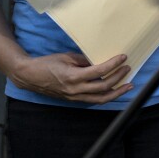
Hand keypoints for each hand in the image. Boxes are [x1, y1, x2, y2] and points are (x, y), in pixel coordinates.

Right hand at [11, 52, 132, 103]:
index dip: (113, 64)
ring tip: (128, 86)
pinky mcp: (73, 99)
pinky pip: (92, 100)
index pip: (99, 71)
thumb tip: (101, 60)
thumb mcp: (67, 57)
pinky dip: (105, 96)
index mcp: (73, 77)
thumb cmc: (47, 64)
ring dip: (116, 93)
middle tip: (127, 68)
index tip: (123, 57)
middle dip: (118, 78)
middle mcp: (75, 90)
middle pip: (103, 87)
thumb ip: (85, 60)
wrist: (29, 76)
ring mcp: (74, 97)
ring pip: (100, 99)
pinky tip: (114, 90)